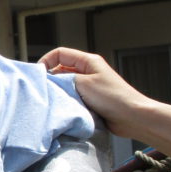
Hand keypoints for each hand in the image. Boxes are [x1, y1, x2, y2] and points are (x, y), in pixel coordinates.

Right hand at [39, 47, 154, 139]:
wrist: (132, 117)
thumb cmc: (113, 98)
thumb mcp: (84, 84)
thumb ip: (63, 79)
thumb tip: (49, 80)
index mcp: (88, 61)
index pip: (60, 54)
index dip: (46, 61)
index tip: (39, 75)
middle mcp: (88, 71)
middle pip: (61, 70)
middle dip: (51, 79)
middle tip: (45, 90)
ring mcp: (89, 86)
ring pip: (65, 85)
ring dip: (60, 93)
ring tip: (57, 100)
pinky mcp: (90, 100)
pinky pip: (72, 98)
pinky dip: (67, 102)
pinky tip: (66, 108)